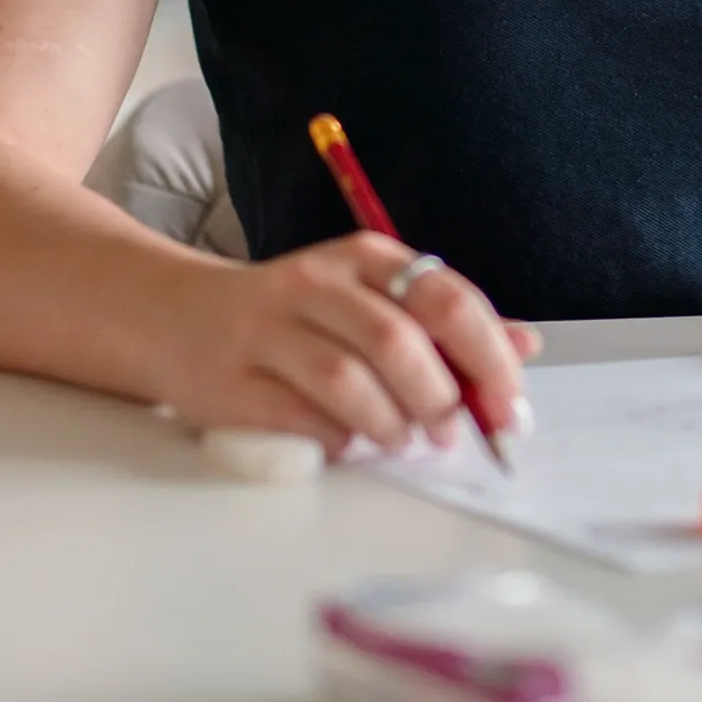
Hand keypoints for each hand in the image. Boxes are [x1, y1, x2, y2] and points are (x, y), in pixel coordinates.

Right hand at [150, 230, 539, 455]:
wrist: (176, 316)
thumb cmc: (294, 316)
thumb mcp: (370, 299)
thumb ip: (446, 322)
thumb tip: (525, 345)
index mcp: (363, 258)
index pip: (443, 296)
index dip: (486, 355)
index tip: (510, 406)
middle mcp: (316, 283)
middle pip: (395, 338)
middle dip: (438, 396)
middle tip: (451, 433)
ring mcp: (267, 329)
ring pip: (346, 379)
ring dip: (389, 423)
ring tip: (402, 441)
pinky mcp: (229, 380)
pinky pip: (297, 417)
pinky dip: (334, 439)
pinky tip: (347, 443)